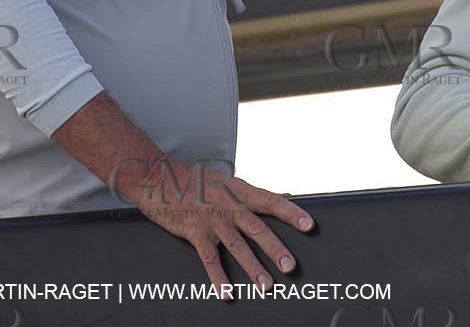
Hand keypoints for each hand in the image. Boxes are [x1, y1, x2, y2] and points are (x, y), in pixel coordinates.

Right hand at [129, 157, 313, 296]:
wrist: (160, 178)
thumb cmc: (196, 181)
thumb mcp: (229, 181)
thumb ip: (256, 194)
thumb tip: (285, 196)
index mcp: (240, 191)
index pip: (272, 201)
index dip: (292, 212)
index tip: (309, 225)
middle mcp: (229, 205)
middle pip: (257, 228)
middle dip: (275, 248)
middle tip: (290, 266)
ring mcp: (212, 220)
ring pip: (237, 246)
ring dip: (253, 267)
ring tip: (266, 284)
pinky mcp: (195, 232)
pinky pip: (209, 259)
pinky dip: (219, 277)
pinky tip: (227, 292)